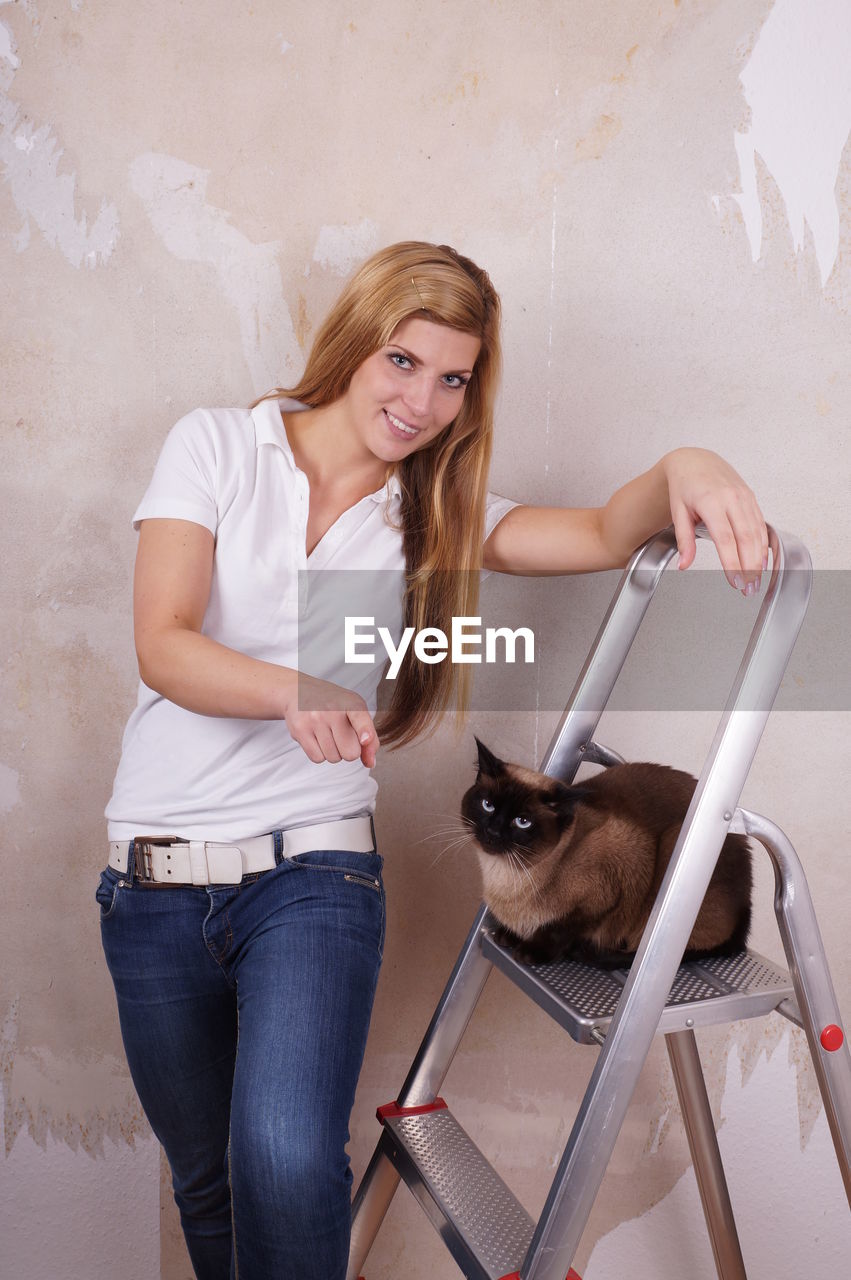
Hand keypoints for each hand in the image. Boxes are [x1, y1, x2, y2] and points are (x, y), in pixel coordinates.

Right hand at [282, 673, 378, 767]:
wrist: (299, 692)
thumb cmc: (334, 706)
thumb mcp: (356, 713)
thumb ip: (370, 738)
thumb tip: (370, 763)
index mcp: (352, 703)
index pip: (360, 718)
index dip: (365, 731)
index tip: (365, 739)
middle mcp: (333, 710)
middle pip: (350, 753)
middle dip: (348, 751)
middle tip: (341, 736)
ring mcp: (315, 719)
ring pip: (333, 758)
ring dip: (333, 753)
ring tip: (328, 734)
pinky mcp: (300, 729)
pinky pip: (317, 758)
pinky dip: (320, 754)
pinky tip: (317, 738)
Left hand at [662, 448, 767, 594]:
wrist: (695, 461)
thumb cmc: (684, 486)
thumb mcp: (678, 512)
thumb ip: (684, 540)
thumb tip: (684, 565)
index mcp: (711, 502)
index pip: (725, 539)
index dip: (732, 563)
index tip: (734, 582)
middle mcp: (731, 498)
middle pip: (746, 538)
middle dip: (750, 567)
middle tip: (748, 588)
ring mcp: (744, 497)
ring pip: (757, 532)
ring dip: (758, 559)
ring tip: (755, 581)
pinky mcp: (751, 498)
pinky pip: (760, 524)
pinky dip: (762, 544)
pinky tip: (761, 561)